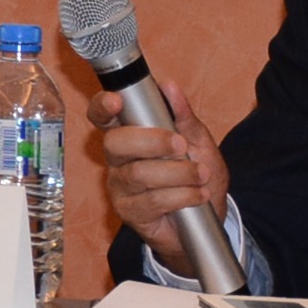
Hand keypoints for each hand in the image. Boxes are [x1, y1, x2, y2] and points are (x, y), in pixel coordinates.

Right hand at [88, 85, 232, 267]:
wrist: (205, 222)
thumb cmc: (197, 176)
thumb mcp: (198, 143)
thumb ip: (184, 117)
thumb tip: (168, 86)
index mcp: (128, 135)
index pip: (102, 116)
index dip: (102, 106)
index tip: (116, 100)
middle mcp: (117, 159)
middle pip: (115, 143)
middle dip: (150, 141)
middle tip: (181, 146)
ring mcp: (120, 186)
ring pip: (139, 173)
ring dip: (177, 173)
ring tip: (202, 175)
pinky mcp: (130, 212)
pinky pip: (152, 200)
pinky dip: (182, 195)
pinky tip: (199, 195)